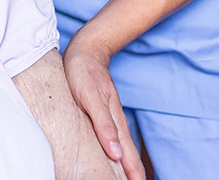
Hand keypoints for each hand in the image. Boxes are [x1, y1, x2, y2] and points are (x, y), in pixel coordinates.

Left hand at [62, 39, 143, 179]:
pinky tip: (114, 159)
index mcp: (116, 124)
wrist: (86, 51)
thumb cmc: (84, 74)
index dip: (134, 176)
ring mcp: (110, 120)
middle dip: (134, 175)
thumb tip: (116, 155)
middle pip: (129, 157)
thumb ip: (104, 126)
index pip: (129, 159)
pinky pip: (113, 140)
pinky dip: (117, 154)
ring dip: (126, 168)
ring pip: (122, 150)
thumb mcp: (90, 99)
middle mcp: (116, 124)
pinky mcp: (102, 115)